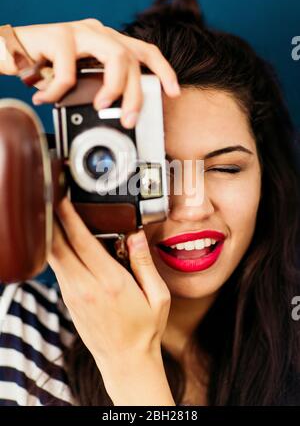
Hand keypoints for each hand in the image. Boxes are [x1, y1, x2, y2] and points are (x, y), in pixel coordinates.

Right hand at [14, 19, 179, 127]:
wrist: (11, 49)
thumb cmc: (47, 66)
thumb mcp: (80, 79)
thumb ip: (98, 87)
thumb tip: (118, 114)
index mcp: (108, 42)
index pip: (145, 51)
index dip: (164, 71)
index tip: (173, 93)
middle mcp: (98, 33)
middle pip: (133, 59)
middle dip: (136, 94)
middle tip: (129, 119)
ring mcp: (80, 31)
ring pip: (115, 56)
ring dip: (113, 88)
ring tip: (100, 106)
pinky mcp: (58, 34)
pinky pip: (68, 68)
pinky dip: (60, 90)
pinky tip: (47, 98)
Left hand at [48, 197, 173, 404]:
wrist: (125, 361)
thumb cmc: (145, 329)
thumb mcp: (158, 296)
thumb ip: (145, 262)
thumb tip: (135, 234)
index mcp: (110, 283)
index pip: (82, 242)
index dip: (69, 217)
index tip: (64, 199)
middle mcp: (86, 287)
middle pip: (58, 246)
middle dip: (53, 220)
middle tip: (55, 199)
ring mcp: (74, 295)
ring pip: (54, 256)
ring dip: (53, 234)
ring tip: (57, 214)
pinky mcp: (69, 300)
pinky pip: (59, 268)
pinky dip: (57, 250)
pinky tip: (64, 240)